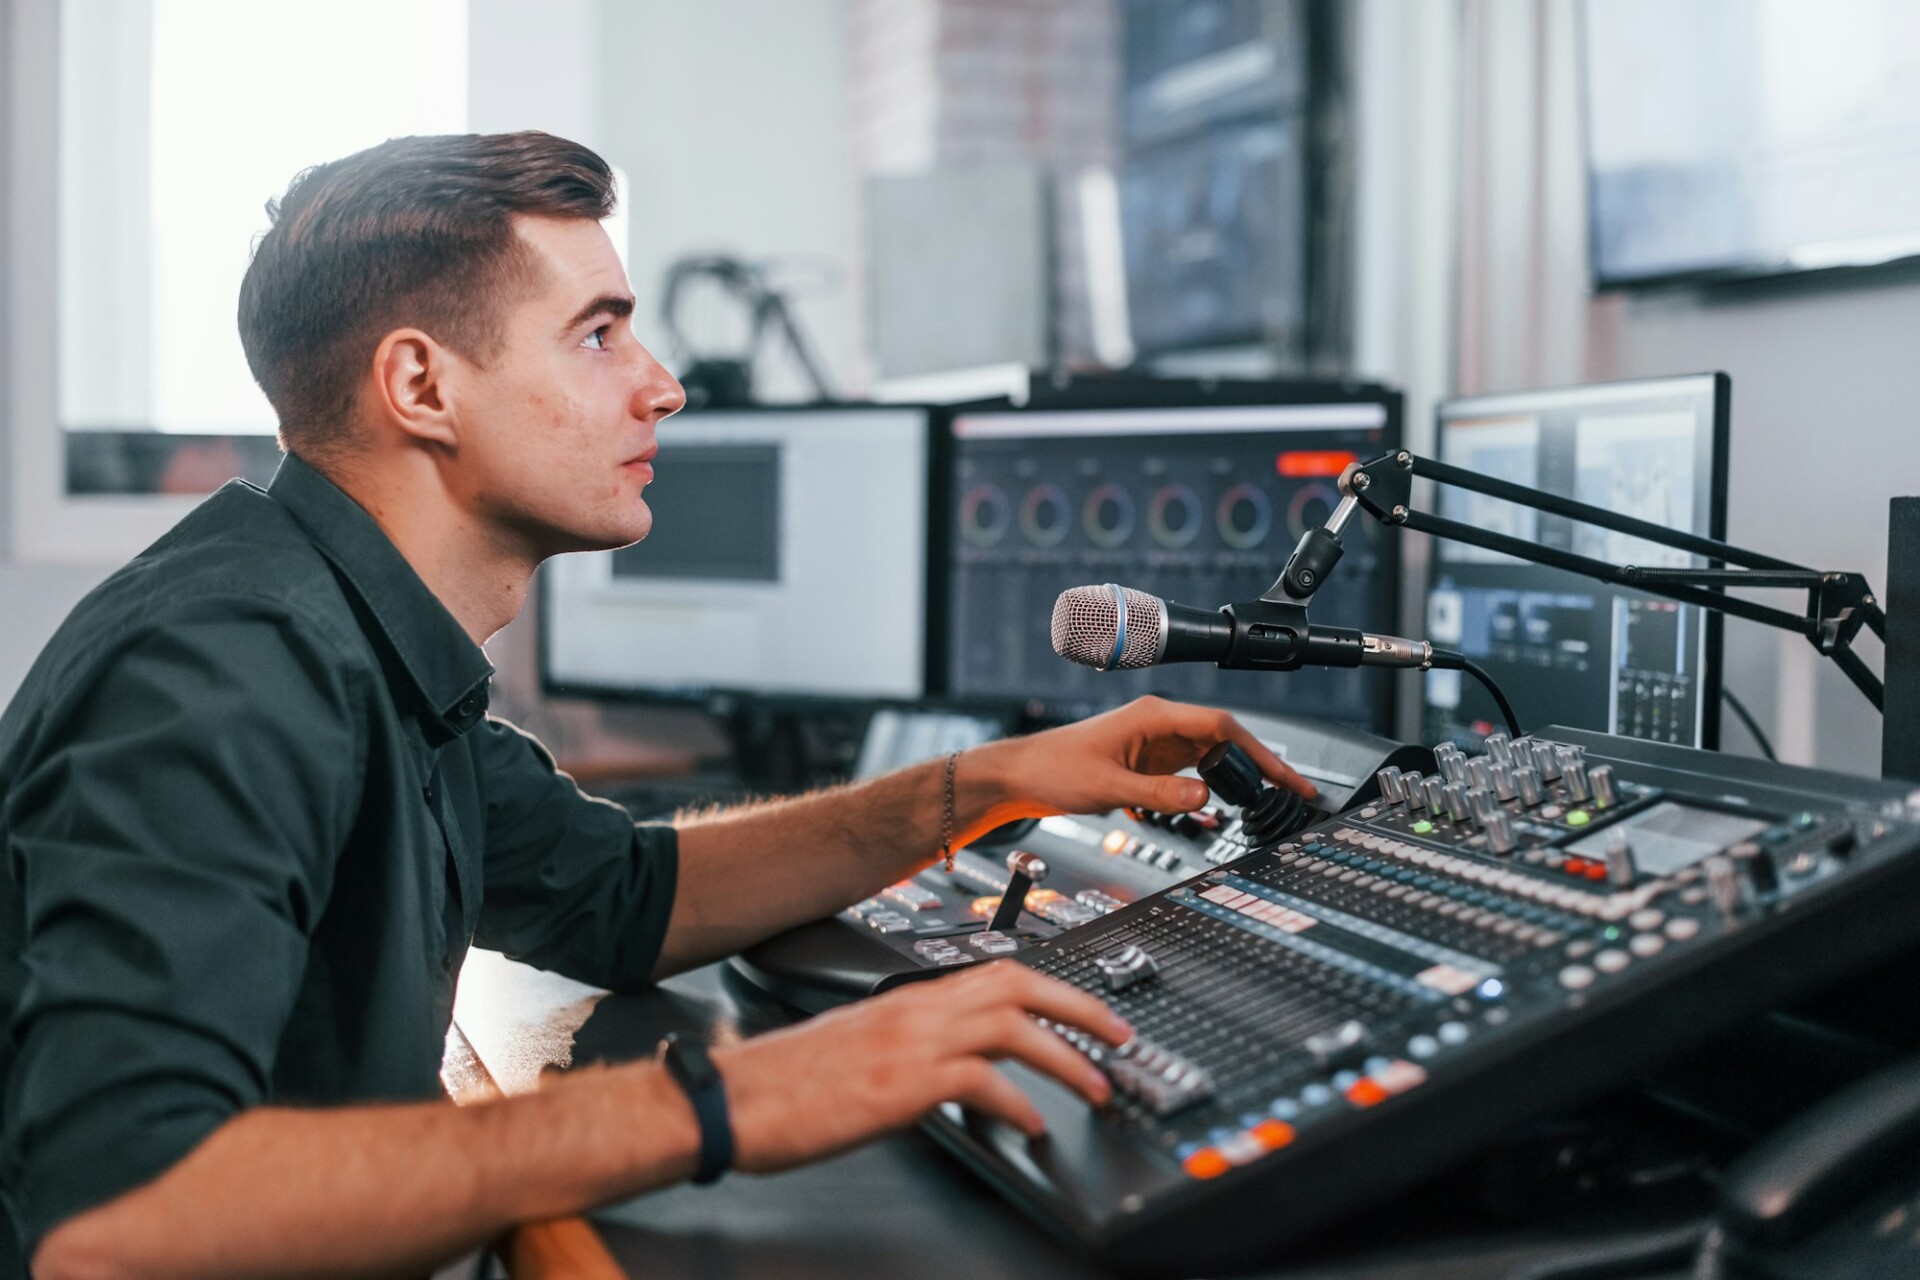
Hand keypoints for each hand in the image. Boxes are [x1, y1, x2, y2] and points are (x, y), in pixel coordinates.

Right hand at [711, 962, 1129, 1172]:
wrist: (731, 1100)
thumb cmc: (783, 1084)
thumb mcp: (861, 1053)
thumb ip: (912, 1055)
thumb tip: (954, 1079)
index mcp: (908, 999)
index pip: (997, 973)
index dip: (1053, 988)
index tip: (1087, 1011)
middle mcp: (916, 1009)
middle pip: (1020, 983)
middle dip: (1081, 1006)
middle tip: (1120, 1035)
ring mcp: (911, 1042)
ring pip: (1013, 1023)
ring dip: (1067, 1054)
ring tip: (1098, 1085)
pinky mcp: (902, 1083)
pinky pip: (982, 1080)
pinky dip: (1019, 1104)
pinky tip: (1034, 1127)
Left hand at [964, 696, 1313, 836]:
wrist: (1021, 775)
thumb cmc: (1053, 768)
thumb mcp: (1109, 787)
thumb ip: (1158, 794)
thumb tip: (1204, 800)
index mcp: (1153, 717)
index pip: (1222, 726)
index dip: (1260, 752)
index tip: (1285, 776)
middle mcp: (1158, 725)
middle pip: (1224, 739)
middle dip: (1260, 765)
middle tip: (1292, 792)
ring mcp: (1154, 743)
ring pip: (1210, 755)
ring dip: (1239, 776)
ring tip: (1271, 799)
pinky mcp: (1147, 762)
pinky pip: (1190, 771)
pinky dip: (1211, 786)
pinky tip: (1223, 805)